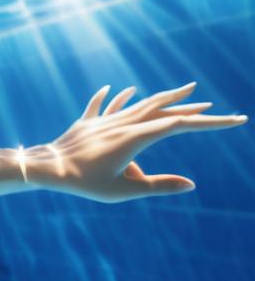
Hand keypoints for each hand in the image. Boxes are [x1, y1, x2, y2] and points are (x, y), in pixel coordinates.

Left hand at [27, 81, 247, 202]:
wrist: (47, 167)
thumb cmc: (85, 184)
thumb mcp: (124, 191)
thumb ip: (157, 186)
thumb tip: (191, 184)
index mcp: (136, 138)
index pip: (180, 125)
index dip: (209, 123)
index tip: (234, 119)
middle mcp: (123, 124)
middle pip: (162, 111)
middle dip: (190, 108)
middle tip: (214, 105)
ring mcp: (105, 121)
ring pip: (139, 105)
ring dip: (162, 98)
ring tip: (182, 90)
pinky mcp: (87, 123)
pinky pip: (103, 106)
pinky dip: (114, 98)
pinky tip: (121, 89)